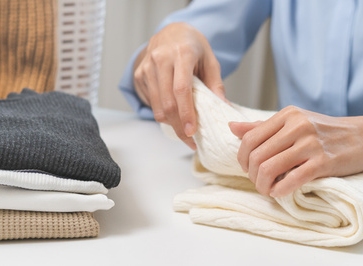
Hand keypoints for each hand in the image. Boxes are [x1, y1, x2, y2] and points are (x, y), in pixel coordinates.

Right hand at [133, 22, 226, 149]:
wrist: (171, 31)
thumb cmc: (193, 46)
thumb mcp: (210, 60)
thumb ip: (215, 84)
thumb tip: (223, 108)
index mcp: (182, 53)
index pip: (181, 89)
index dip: (186, 113)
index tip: (192, 131)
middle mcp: (161, 59)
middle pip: (167, 102)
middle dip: (179, 126)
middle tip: (190, 141)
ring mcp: (147, 67)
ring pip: (157, 106)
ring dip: (170, 124)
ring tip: (184, 132)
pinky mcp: (139, 74)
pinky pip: (152, 102)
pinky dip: (163, 113)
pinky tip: (174, 113)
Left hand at [229, 106, 362, 196]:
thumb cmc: (327, 132)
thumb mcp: (295, 122)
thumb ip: (263, 126)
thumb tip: (232, 128)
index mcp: (287, 115)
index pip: (249, 139)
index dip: (242, 159)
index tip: (249, 168)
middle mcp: (296, 126)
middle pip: (256, 156)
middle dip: (252, 175)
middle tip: (259, 182)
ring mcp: (310, 144)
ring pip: (268, 169)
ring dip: (262, 186)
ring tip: (268, 190)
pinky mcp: (323, 162)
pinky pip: (291, 180)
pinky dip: (279, 191)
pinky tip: (280, 193)